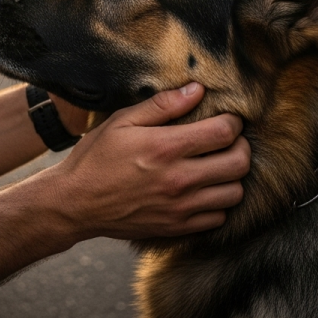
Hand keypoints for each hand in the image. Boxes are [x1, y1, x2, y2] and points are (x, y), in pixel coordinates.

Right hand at [45, 82, 249, 241]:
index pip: (223, 133)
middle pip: (238, 164)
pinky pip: (219, 217)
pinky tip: (204, 188)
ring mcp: (181, 208)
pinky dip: (219, 201)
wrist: (76, 203)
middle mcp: (179, 179)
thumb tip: (197, 90)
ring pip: (234, 193)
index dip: (233, 121)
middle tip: (228, 139)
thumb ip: (162, 105)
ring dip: (232, 176)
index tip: (228, 117)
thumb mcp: (122, 121)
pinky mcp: (179, 227)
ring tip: (217, 163)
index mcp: (166, 148)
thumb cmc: (96, 157)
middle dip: (240, 146)